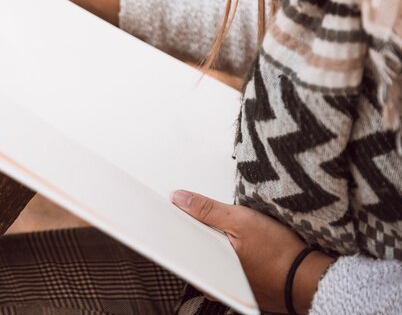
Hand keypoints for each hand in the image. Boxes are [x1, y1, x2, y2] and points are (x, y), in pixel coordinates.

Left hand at [171, 190, 333, 313]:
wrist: (310, 277)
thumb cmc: (280, 252)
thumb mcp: (240, 221)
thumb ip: (207, 210)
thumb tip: (178, 198)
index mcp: (209, 269)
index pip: (183, 242)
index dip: (178, 222)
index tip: (173, 207)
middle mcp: (214, 283)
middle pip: (195, 248)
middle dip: (195, 229)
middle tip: (199, 210)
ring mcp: (227, 286)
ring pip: (210, 255)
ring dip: (211, 239)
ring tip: (223, 226)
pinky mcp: (239, 285)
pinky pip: (223, 263)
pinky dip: (225, 249)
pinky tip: (234, 239)